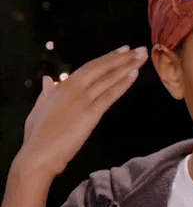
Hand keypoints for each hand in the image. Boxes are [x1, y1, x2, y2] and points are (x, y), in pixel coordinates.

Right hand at [17, 45, 148, 180]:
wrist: (36, 156)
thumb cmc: (37, 137)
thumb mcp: (38, 109)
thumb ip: (46, 93)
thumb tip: (48, 80)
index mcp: (62, 87)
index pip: (90, 67)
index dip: (108, 58)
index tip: (123, 50)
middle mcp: (73, 88)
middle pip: (102, 68)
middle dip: (123, 57)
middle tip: (140, 49)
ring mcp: (83, 100)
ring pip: (109, 79)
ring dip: (127, 66)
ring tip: (142, 56)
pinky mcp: (90, 114)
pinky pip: (110, 95)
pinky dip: (123, 83)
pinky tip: (134, 74)